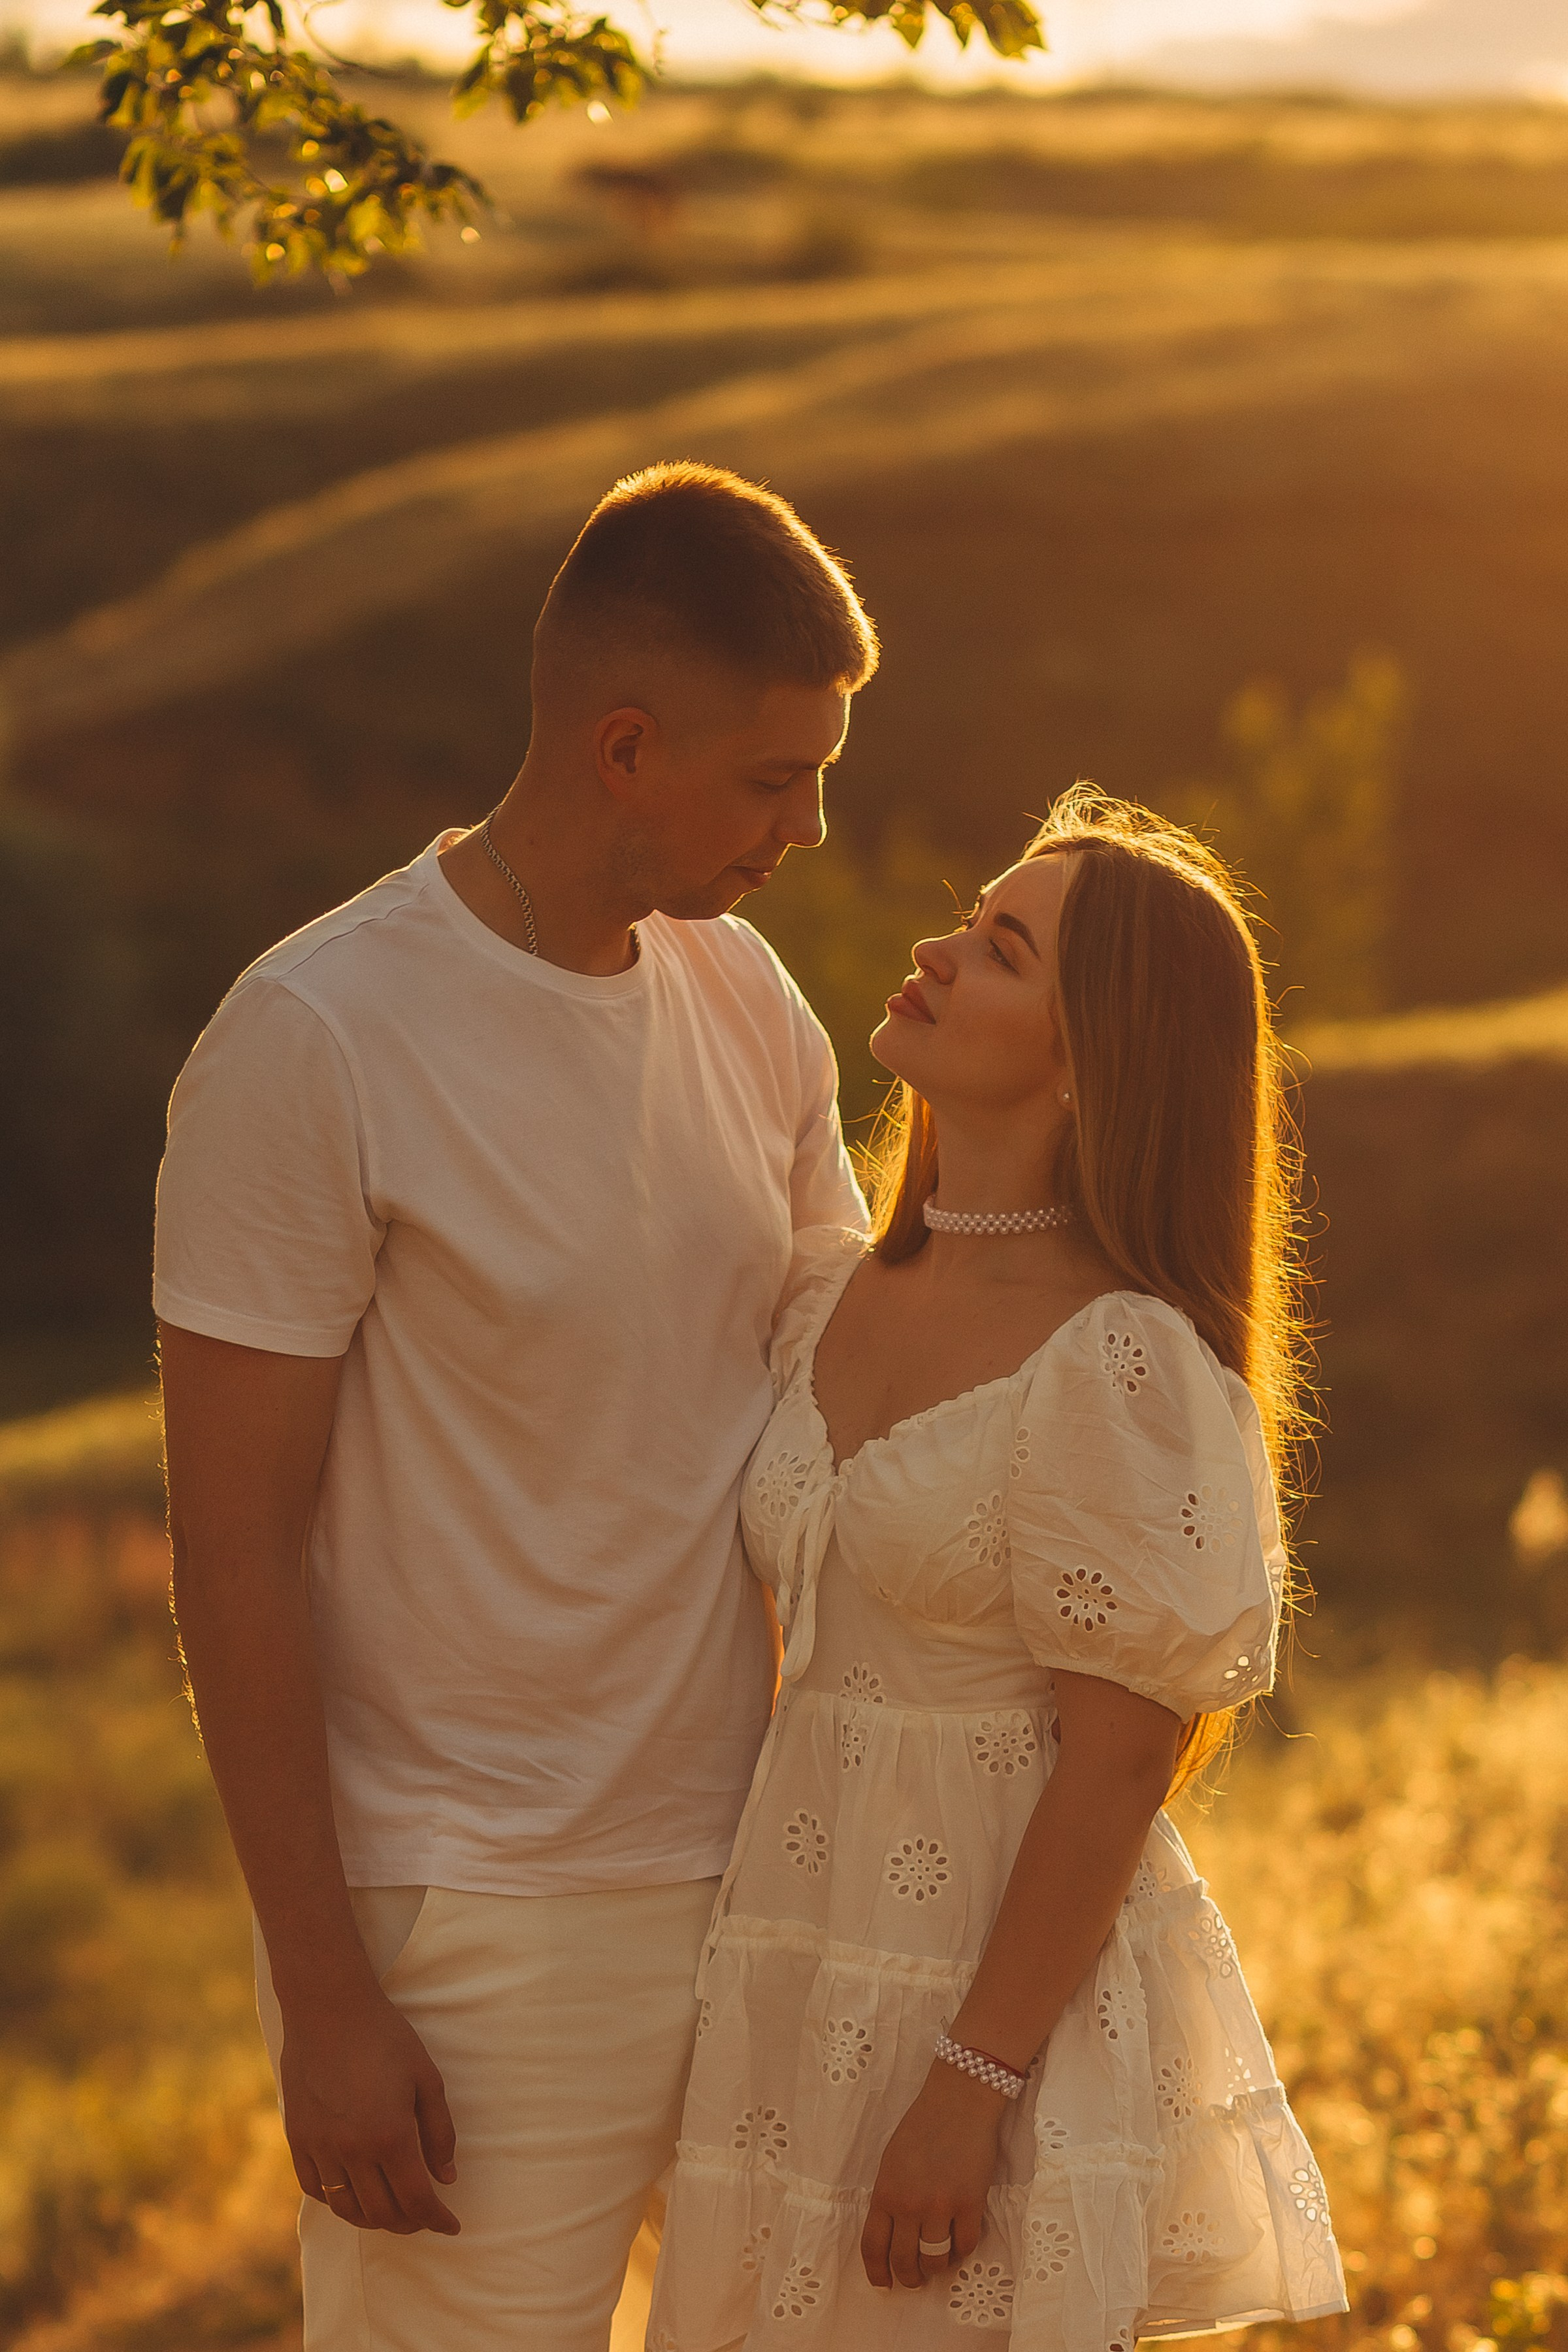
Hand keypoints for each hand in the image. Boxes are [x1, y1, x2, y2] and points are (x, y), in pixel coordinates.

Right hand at [278, 1978, 460, 2236]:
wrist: (328, 2008)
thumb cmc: (385, 2037)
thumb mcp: (426, 2078)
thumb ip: (439, 2132)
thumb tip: (445, 2179)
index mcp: (390, 2136)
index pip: (415, 2201)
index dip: (436, 2220)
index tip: (451, 2225)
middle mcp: (352, 2150)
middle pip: (382, 2213)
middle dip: (409, 2223)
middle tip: (424, 2217)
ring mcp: (320, 2147)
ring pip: (347, 2208)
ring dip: (373, 2218)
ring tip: (392, 2210)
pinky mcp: (297, 2138)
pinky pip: (315, 2189)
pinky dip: (337, 2201)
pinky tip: (353, 2193)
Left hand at [861, 2061, 1005, 2289]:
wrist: (959, 2102)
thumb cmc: (922, 2127)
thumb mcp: (892, 2161)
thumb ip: (890, 2197)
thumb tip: (893, 2234)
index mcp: (885, 2192)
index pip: (873, 2246)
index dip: (877, 2273)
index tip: (884, 2285)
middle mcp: (909, 2205)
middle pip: (904, 2260)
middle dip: (910, 2278)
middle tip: (916, 2280)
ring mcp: (940, 2206)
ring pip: (936, 2259)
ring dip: (937, 2268)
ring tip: (940, 2262)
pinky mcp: (970, 2204)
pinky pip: (965, 2245)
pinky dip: (962, 2250)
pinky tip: (960, 2241)